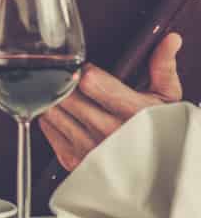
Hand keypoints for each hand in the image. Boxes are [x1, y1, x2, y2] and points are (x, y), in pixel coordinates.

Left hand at [40, 32, 182, 171]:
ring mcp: (87, 148)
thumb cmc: (163, 134)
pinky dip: (52, 117)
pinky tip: (67, 115)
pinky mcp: (72, 160)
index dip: (85, 71)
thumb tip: (170, 39)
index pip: (88, 81)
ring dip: (56, 99)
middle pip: (65, 93)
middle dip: (68, 84)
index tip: (88, 72)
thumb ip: (162, 67)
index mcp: (132, 113)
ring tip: (72, 99)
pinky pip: (47, 128)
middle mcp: (107, 132)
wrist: (160, 178)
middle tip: (77, 85)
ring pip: (51, 109)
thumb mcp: (168, 99)